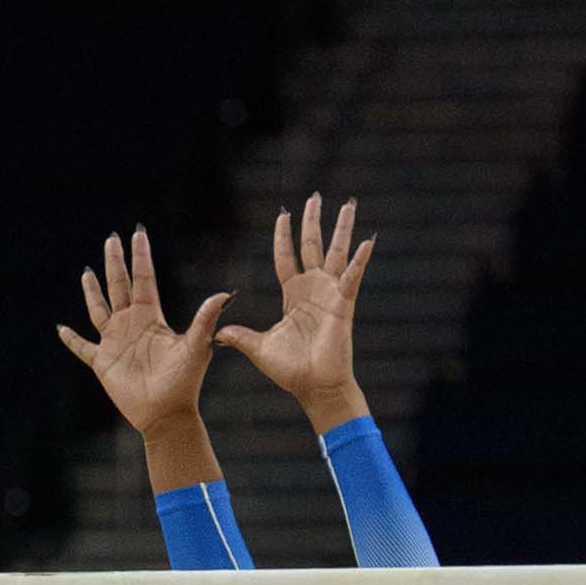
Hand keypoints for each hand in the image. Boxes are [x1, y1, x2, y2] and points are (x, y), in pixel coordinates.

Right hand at [51, 228, 229, 439]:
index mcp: (151, 317)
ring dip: (92, 291)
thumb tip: (223, 295)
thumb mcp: (197, 347)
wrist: (167, 413)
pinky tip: (61, 328)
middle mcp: (131, 324)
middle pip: (119, 286)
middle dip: (114, 263)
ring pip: (99, 309)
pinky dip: (71, 339)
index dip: (140, 257)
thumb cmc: (185, 382)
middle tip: (111, 239)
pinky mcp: (102, 362)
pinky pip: (82, 347)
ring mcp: (115, 342)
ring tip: (87, 272)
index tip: (138, 234)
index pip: (144, 279)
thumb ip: (206, 320)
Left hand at [220, 195, 375, 420]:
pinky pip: (353, 277)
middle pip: (312, 246)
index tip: (283, 214)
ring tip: (348, 205)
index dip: (284, 236)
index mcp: (292, 294)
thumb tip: (217, 332)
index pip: (286, 257)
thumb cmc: (290, 370)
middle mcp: (312, 289)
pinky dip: (360, 260)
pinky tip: (368, 240)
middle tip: (315, 197)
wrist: (314, 387)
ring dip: (342, 229)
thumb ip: (240, 336)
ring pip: (337, 253)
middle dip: (313, 221)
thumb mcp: (258, 348)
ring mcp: (330, 294)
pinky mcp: (344, 304)